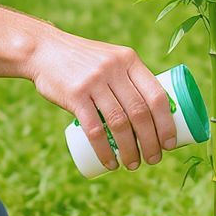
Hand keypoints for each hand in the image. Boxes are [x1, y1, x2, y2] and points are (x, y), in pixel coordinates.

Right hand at [26, 34, 177, 171]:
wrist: (45, 50)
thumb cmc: (84, 61)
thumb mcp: (112, 59)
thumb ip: (129, 79)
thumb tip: (153, 114)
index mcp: (130, 60)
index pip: (157, 94)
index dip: (167, 122)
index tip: (171, 143)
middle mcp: (115, 69)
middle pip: (140, 112)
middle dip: (151, 141)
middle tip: (154, 160)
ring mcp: (94, 81)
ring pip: (119, 123)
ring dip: (130, 150)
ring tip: (133, 165)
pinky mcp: (75, 95)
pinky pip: (94, 129)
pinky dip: (104, 150)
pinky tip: (110, 162)